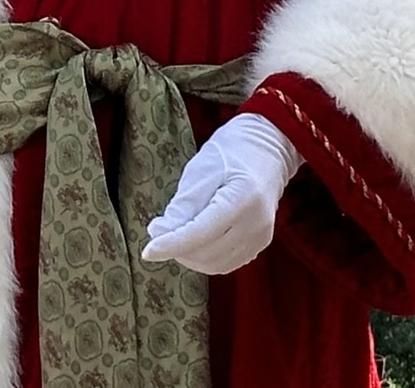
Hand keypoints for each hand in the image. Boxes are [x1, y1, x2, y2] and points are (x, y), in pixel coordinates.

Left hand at [141, 113, 302, 275]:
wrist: (266, 150)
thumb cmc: (230, 153)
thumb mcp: (201, 170)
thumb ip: (182, 205)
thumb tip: (159, 234)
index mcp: (243, 198)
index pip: (201, 233)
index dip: (171, 245)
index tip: (147, 251)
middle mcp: (257, 222)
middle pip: (207, 252)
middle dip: (178, 248)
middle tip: (161, 229)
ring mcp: (261, 236)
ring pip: (215, 264)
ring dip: (189, 256)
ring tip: (178, 233)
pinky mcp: (260, 243)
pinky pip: (226, 263)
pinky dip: (205, 258)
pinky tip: (196, 240)